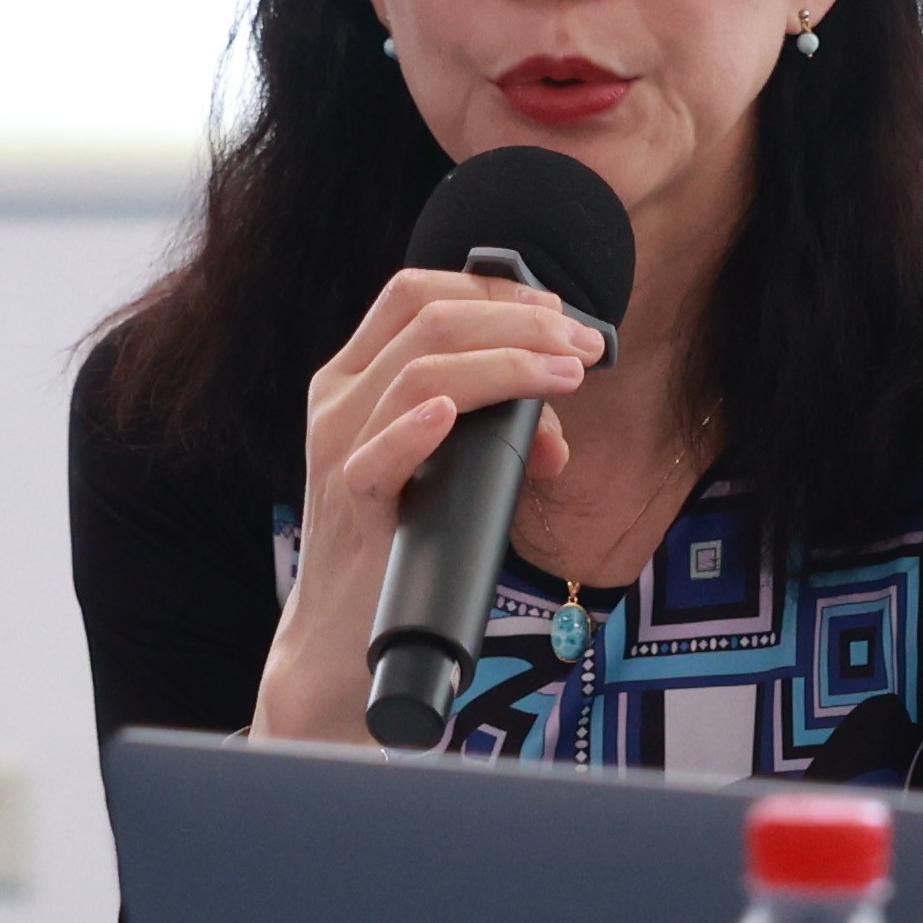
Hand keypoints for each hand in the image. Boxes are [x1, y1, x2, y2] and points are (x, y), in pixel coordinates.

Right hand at [249, 264, 605, 742]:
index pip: (415, 294)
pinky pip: (378, 455)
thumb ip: (494, 435)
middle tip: (583, 347)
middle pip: (430, 320)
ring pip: (418, 373)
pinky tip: (453, 414)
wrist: (341, 635)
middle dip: (520, 323)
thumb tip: (554, 432)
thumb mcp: (448, 470)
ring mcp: (339, 448)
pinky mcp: (351, 505)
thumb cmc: (399, 541)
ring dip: (504, 365)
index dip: (493, 287)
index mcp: (356, 375)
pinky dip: (419, 427)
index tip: (557, 310)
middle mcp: (340, 399)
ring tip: (564, 377)